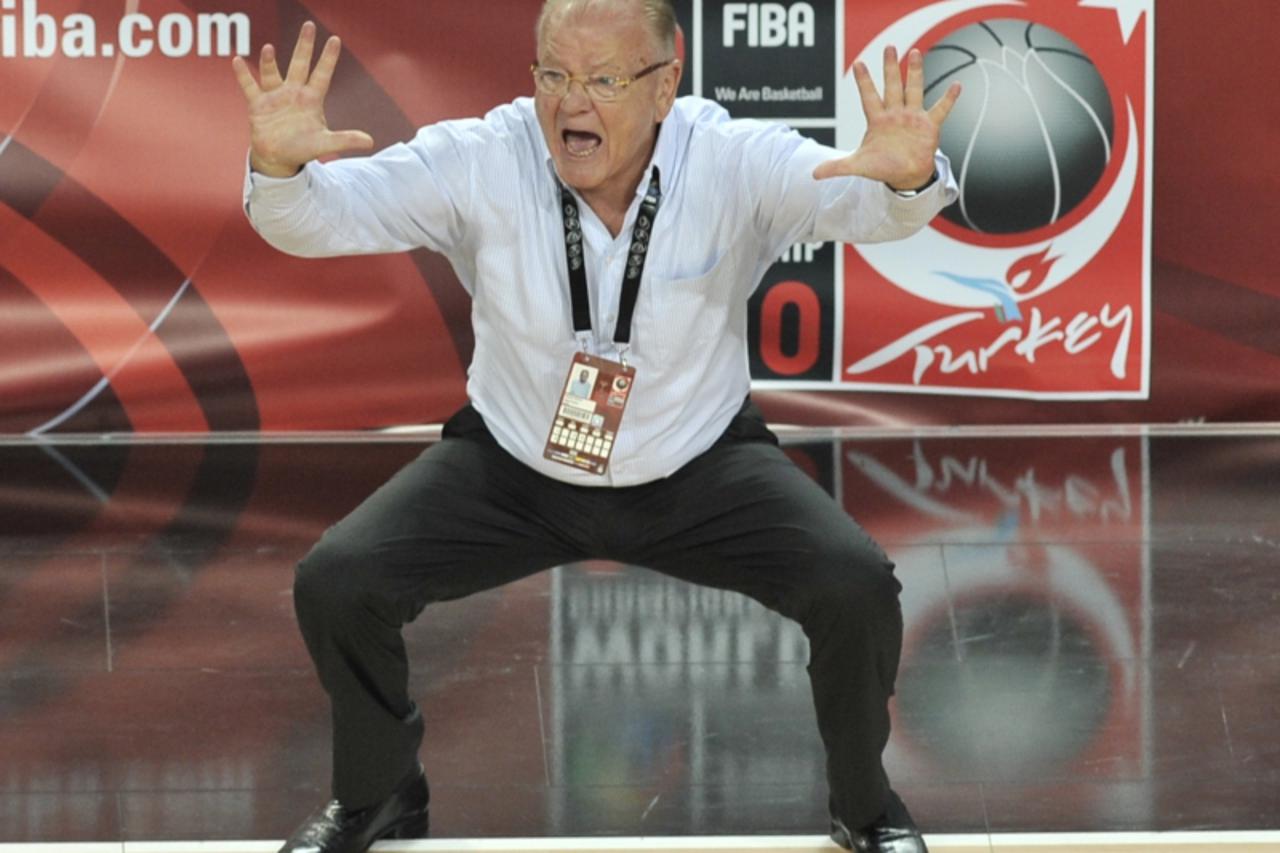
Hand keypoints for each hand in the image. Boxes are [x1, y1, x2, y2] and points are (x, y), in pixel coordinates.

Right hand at [231, 21, 373, 177]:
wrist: (279, 158)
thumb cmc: (302, 148)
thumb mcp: (325, 144)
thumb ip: (345, 140)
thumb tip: (370, 141)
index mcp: (311, 99)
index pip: (322, 74)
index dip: (328, 58)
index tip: (335, 39)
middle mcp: (294, 92)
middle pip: (300, 64)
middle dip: (304, 46)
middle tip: (309, 25)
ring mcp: (275, 96)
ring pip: (272, 73)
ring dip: (270, 62)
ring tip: (269, 48)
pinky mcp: (258, 105)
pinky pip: (249, 87)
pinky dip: (243, 75)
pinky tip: (237, 61)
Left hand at [813, 46, 959, 190]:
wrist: (905, 176)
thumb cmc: (882, 167)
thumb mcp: (859, 166)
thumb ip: (838, 167)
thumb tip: (814, 174)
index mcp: (877, 121)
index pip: (868, 97)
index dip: (864, 82)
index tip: (858, 64)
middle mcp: (895, 114)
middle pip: (892, 87)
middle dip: (890, 68)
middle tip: (889, 47)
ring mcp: (912, 118)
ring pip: (913, 90)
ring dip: (915, 73)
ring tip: (915, 53)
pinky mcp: (929, 126)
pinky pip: (940, 109)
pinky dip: (948, 99)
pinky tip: (956, 86)